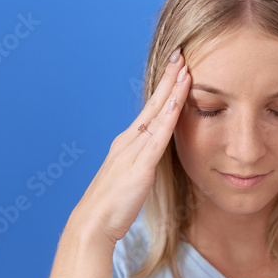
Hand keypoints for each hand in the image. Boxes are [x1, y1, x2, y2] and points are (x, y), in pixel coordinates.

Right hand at [72, 47, 191, 244]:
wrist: (92, 224)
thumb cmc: (111, 208)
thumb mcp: (130, 180)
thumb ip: (142, 167)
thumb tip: (154, 163)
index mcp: (127, 144)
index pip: (150, 110)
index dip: (164, 88)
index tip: (176, 69)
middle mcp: (129, 141)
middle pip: (153, 103)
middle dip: (168, 78)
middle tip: (181, 54)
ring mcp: (133, 151)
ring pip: (157, 113)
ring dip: (172, 89)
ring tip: (185, 67)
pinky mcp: (140, 166)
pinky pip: (158, 135)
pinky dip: (169, 115)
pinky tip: (179, 99)